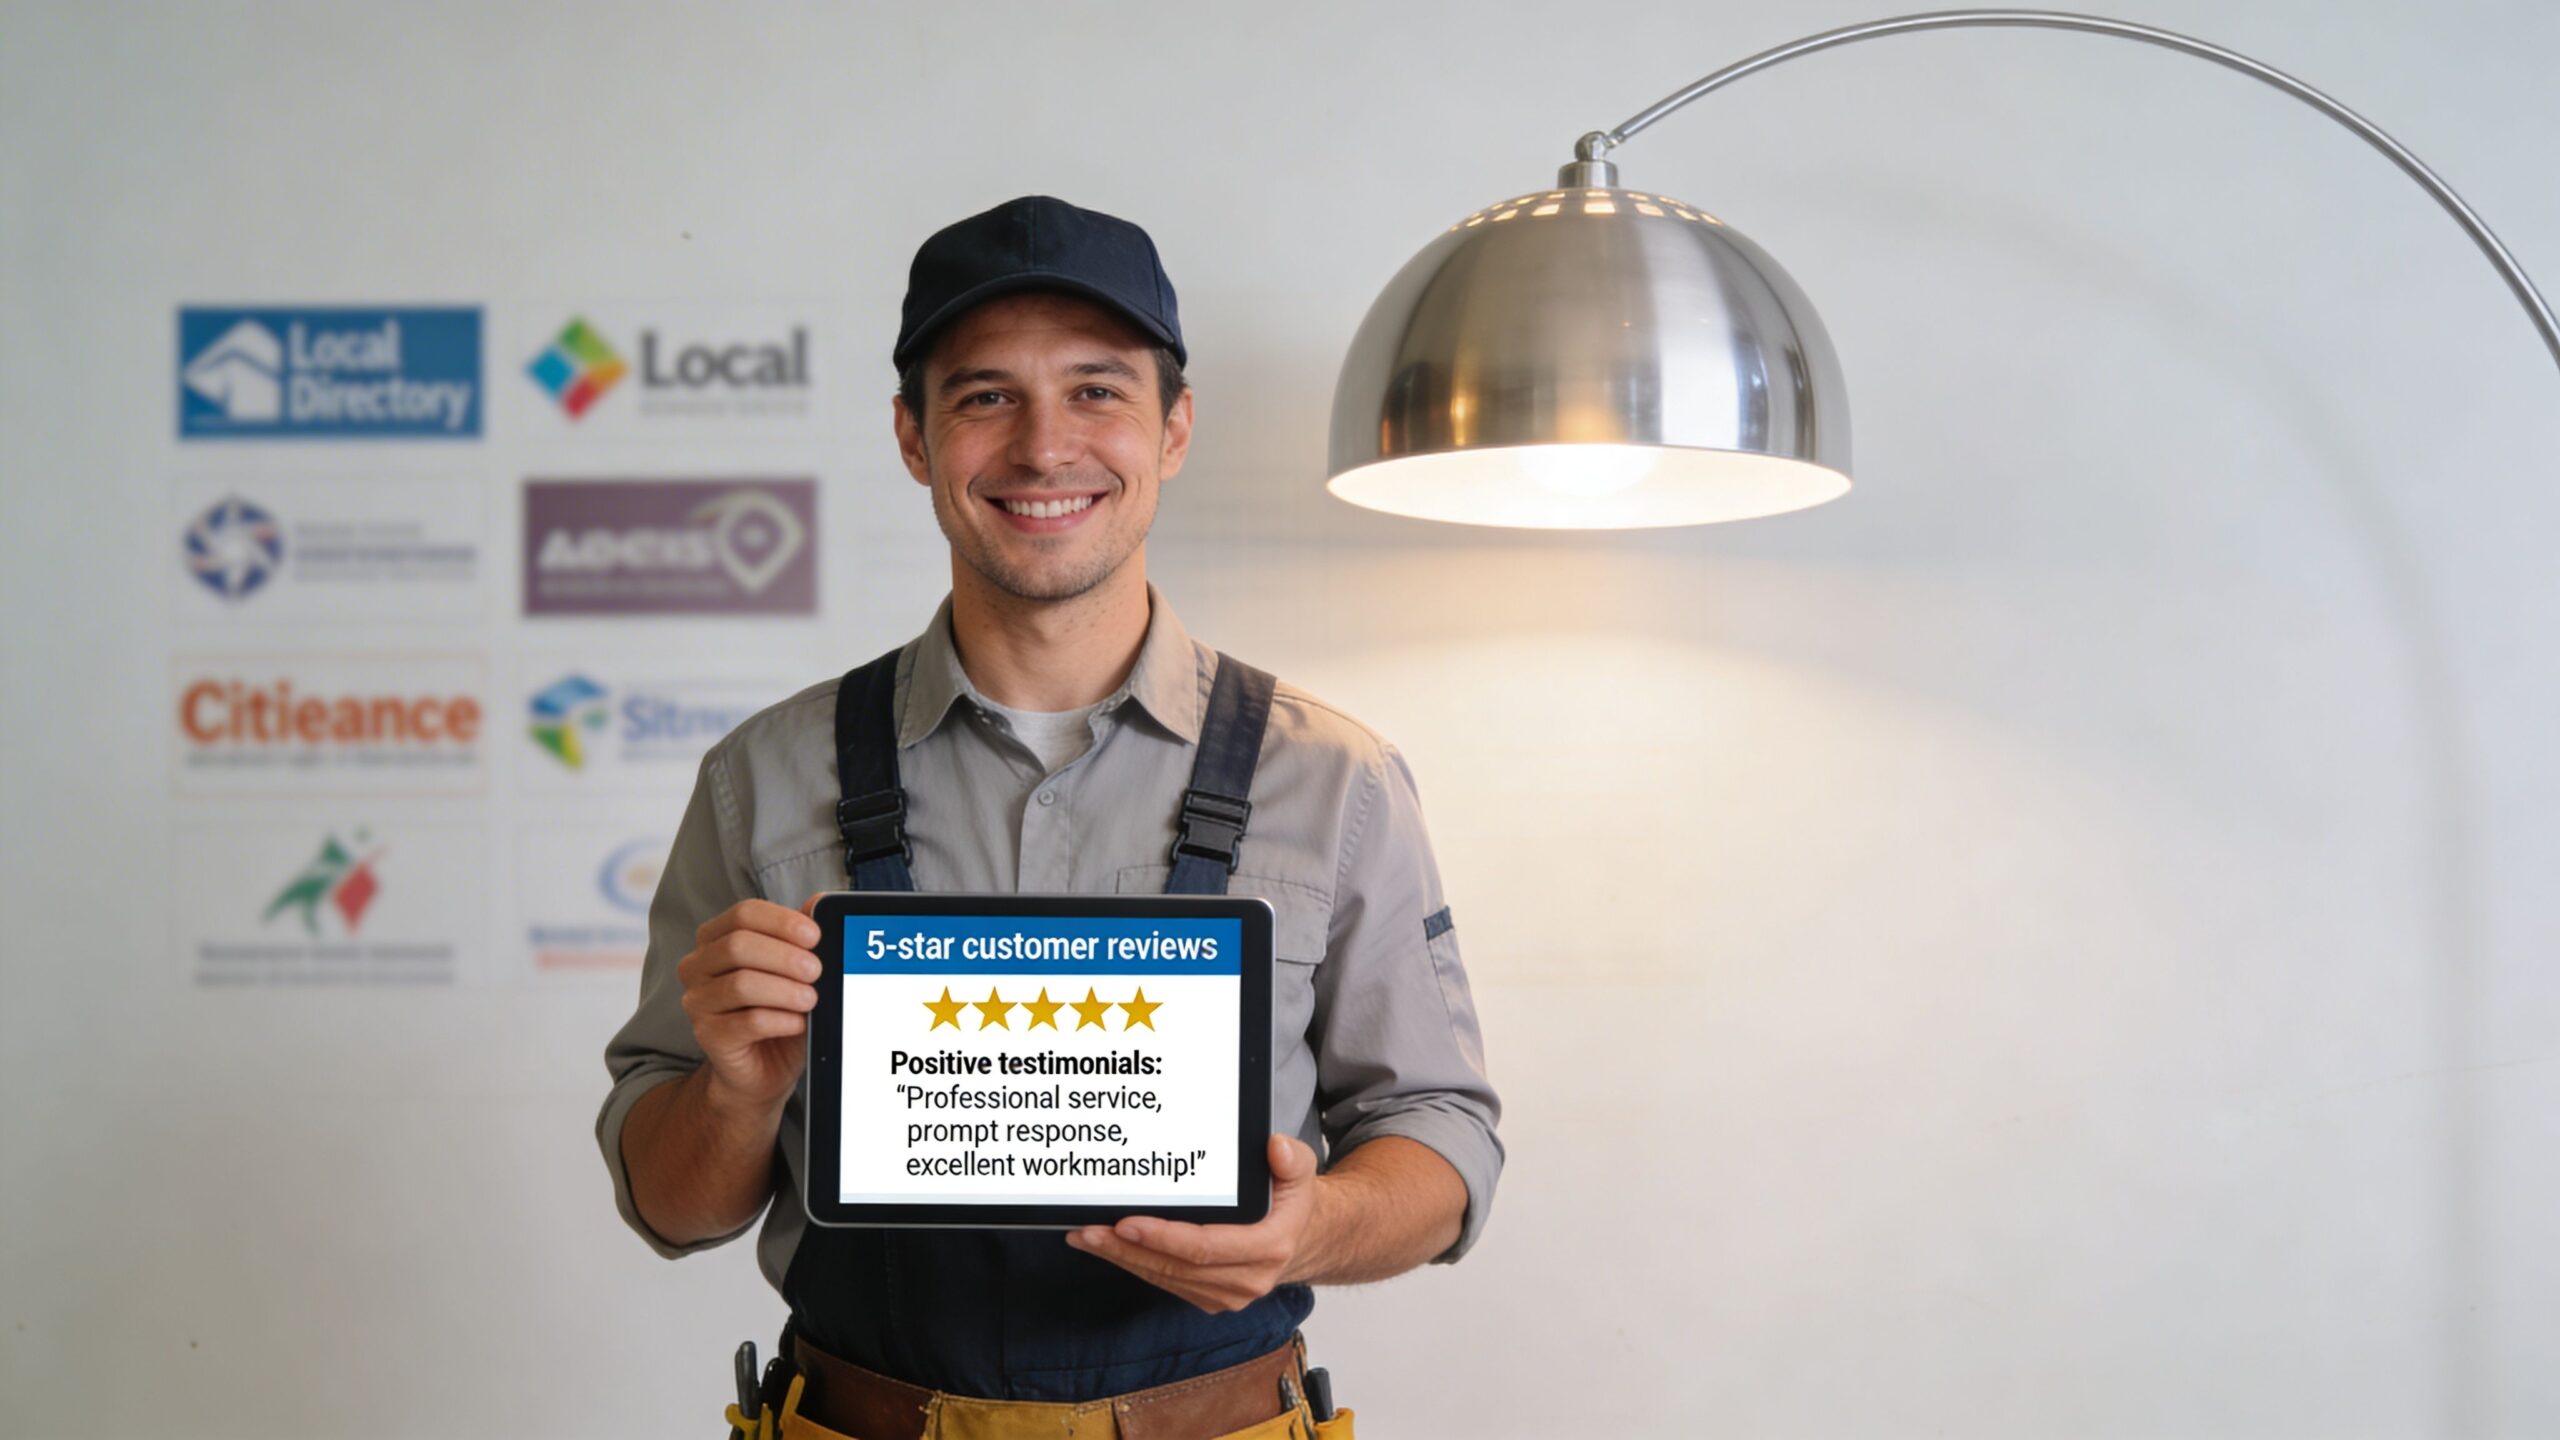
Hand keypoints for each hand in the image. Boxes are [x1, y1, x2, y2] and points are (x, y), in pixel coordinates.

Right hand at [675, 894, 823, 1115]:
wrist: (762, 1067)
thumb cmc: (779, 1010)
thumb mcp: (794, 971)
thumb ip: (801, 937)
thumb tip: (818, 901)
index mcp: (716, 938)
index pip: (743, 914)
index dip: (781, 921)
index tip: (815, 936)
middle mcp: (698, 966)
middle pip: (738, 945)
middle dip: (785, 956)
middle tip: (816, 970)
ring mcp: (698, 1002)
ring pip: (741, 984)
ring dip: (785, 990)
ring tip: (811, 998)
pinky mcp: (708, 1036)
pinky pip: (747, 1022)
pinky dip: (781, 1020)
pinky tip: (798, 1022)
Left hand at [1064, 1134, 1320, 1312]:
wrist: (1303, 1239)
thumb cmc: (1292, 1203)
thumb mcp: (1300, 1172)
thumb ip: (1291, 1160)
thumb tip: (1275, 1147)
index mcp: (1267, 1248)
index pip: (1204, 1247)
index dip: (1162, 1237)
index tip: (1127, 1222)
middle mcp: (1245, 1279)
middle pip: (1174, 1266)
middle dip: (1126, 1248)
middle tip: (1089, 1229)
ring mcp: (1225, 1294)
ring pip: (1164, 1277)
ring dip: (1122, 1258)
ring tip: (1086, 1236)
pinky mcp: (1207, 1296)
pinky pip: (1165, 1281)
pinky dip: (1134, 1264)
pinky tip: (1109, 1248)